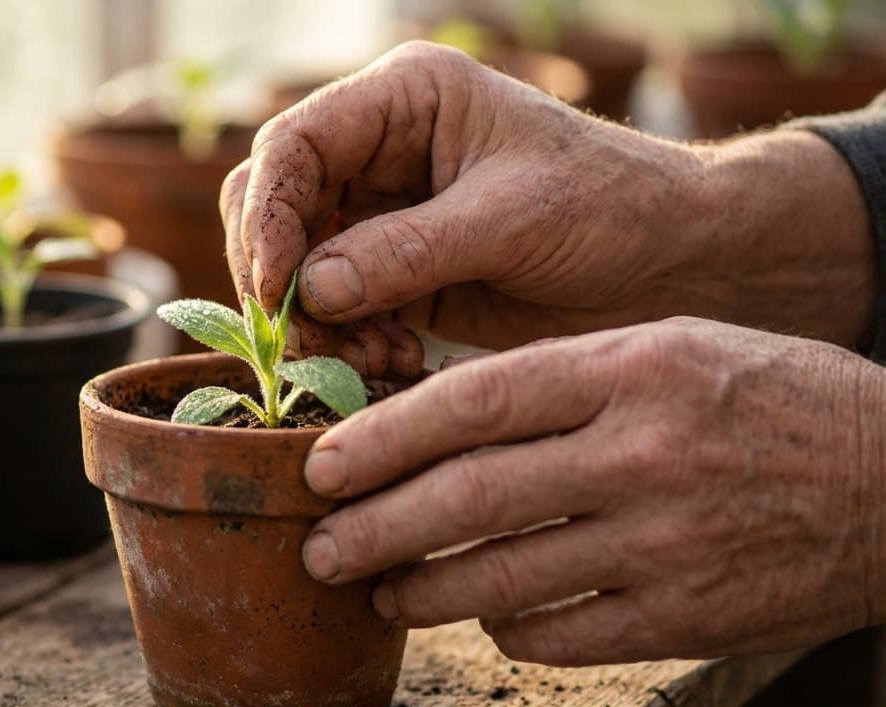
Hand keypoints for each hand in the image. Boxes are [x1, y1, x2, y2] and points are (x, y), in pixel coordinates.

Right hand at [223, 42, 874, 376]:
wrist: (678, 265)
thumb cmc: (614, 207)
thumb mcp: (511, 219)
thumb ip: (405, 251)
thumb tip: (309, 289)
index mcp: (404, 101)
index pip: (293, 146)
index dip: (269, 216)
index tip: (275, 288)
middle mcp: (380, 152)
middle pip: (275, 208)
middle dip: (282, 279)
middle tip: (306, 339)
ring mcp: (383, 216)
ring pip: (297, 269)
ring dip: (316, 324)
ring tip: (369, 362)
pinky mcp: (395, 276)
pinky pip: (335, 311)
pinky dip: (347, 344)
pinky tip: (393, 365)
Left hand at [298, 316, 885, 664]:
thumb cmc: (765, 400)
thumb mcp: (670, 349)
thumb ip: (560, 380)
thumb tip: (433, 426)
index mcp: (633, 369)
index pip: (474, 402)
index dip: (381, 437)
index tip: (320, 466)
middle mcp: (644, 452)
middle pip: (470, 496)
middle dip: (374, 528)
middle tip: (317, 548)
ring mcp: (667, 543)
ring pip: (502, 576)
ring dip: (421, 589)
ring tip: (377, 592)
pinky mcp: (688, 618)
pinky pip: (560, 634)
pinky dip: (505, 627)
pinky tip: (482, 614)